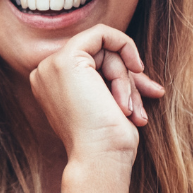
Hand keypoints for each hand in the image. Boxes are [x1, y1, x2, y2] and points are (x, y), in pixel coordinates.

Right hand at [29, 25, 164, 161]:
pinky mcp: (66, 59)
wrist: (100, 158)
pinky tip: (136, 69)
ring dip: (126, 79)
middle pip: (98, 56)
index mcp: (51, 86)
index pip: (92, 66)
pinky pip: (102, 34)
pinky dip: (125, 47)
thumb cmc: (108, 141)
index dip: (122, 77)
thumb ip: (111, 81)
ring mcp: (52, 66)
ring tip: (131, 110)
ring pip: (104, 50)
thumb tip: (135, 66)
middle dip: (126, 78)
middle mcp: (45, 74)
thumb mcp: (109, 103)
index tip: (148, 93)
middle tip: (140, 107)